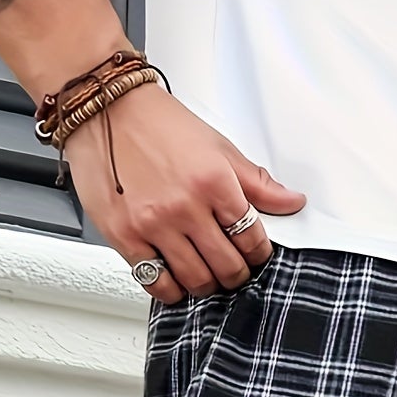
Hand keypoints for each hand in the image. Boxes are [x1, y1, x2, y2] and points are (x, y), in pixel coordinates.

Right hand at [62, 85, 305, 303]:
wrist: (103, 106)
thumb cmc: (157, 122)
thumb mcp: (217, 146)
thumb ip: (255, 182)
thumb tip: (292, 201)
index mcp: (214, 182)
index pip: (252, 239)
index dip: (258, 253)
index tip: (253, 254)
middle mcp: (185, 206)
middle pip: (228, 267)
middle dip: (236, 274)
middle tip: (232, 269)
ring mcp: (154, 224)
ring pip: (196, 281)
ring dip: (207, 285)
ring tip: (205, 274)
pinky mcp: (125, 236)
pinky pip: (157, 283)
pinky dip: (172, 290)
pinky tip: (175, 279)